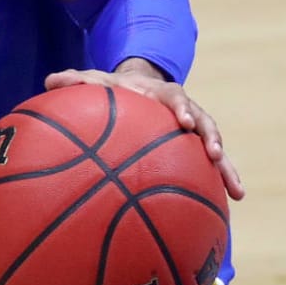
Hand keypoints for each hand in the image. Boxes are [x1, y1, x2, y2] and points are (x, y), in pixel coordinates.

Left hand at [45, 60, 244, 200]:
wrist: (136, 88)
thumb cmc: (114, 89)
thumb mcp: (94, 81)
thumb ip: (74, 81)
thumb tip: (50, 81)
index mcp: (161, 93)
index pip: (175, 97)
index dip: (181, 108)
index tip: (183, 121)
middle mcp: (183, 110)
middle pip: (204, 122)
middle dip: (212, 137)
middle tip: (216, 155)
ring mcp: (191, 131)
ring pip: (215, 147)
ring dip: (226, 167)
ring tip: (235, 190)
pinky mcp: (193, 149)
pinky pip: (210, 167)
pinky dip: (221, 182)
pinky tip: (230, 203)